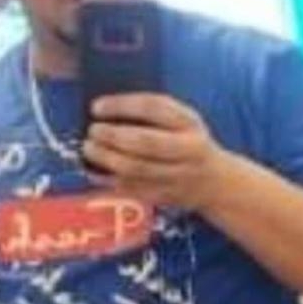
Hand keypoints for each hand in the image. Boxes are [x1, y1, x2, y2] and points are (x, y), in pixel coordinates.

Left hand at [83, 94, 229, 212]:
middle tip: (93, 131)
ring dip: (107, 159)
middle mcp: (185, 150)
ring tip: (89, 148)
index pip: (154, 108)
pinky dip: (108, 180)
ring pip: (137, 169)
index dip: (122, 106)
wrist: (213, 182)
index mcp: (189, 123)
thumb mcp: (183, 118)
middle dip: (113, 136)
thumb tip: (108, 109)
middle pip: (145, 142)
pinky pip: (132, 189)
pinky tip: (93, 171)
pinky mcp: (164, 196)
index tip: (97, 107)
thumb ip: (154, 112)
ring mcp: (175, 177)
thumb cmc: (188, 141)